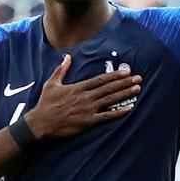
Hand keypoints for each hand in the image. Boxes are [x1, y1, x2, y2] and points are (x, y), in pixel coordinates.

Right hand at [23, 55, 140, 138]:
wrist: (41, 123)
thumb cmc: (46, 104)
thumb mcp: (52, 83)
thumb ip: (62, 69)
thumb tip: (67, 57)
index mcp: (79, 87)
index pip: (100, 80)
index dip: (114, 76)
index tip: (126, 72)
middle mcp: (86, 97)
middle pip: (109, 88)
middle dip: (125, 83)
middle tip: (138, 79)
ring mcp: (88, 109)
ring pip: (110, 100)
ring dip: (125, 94)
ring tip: (137, 89)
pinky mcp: (88, 122)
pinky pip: (106, 116)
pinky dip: (118, 112)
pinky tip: (129, 109)